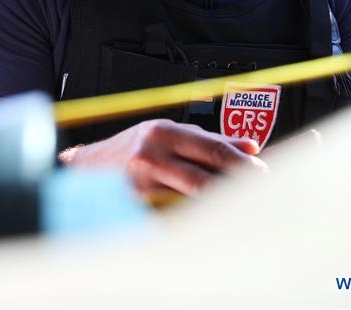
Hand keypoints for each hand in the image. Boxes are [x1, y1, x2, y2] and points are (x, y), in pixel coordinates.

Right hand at [59, 119, 267, 197]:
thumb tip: (251, 146)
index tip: (263, 172)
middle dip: (234, 186)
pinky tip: (207, 218)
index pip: (211, 148)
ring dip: (217, 203)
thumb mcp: (167, 134)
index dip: (240, 163)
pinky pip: (173, 214)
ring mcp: (141, 184)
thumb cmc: (131, 149)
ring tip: (238, 206)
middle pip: (203, 177)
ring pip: (190, 199)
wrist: (88, 168)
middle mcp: (151, 155)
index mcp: (163, 132)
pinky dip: (193, 216)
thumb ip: (210, 139)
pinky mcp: (135, 206)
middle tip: (260, 193)